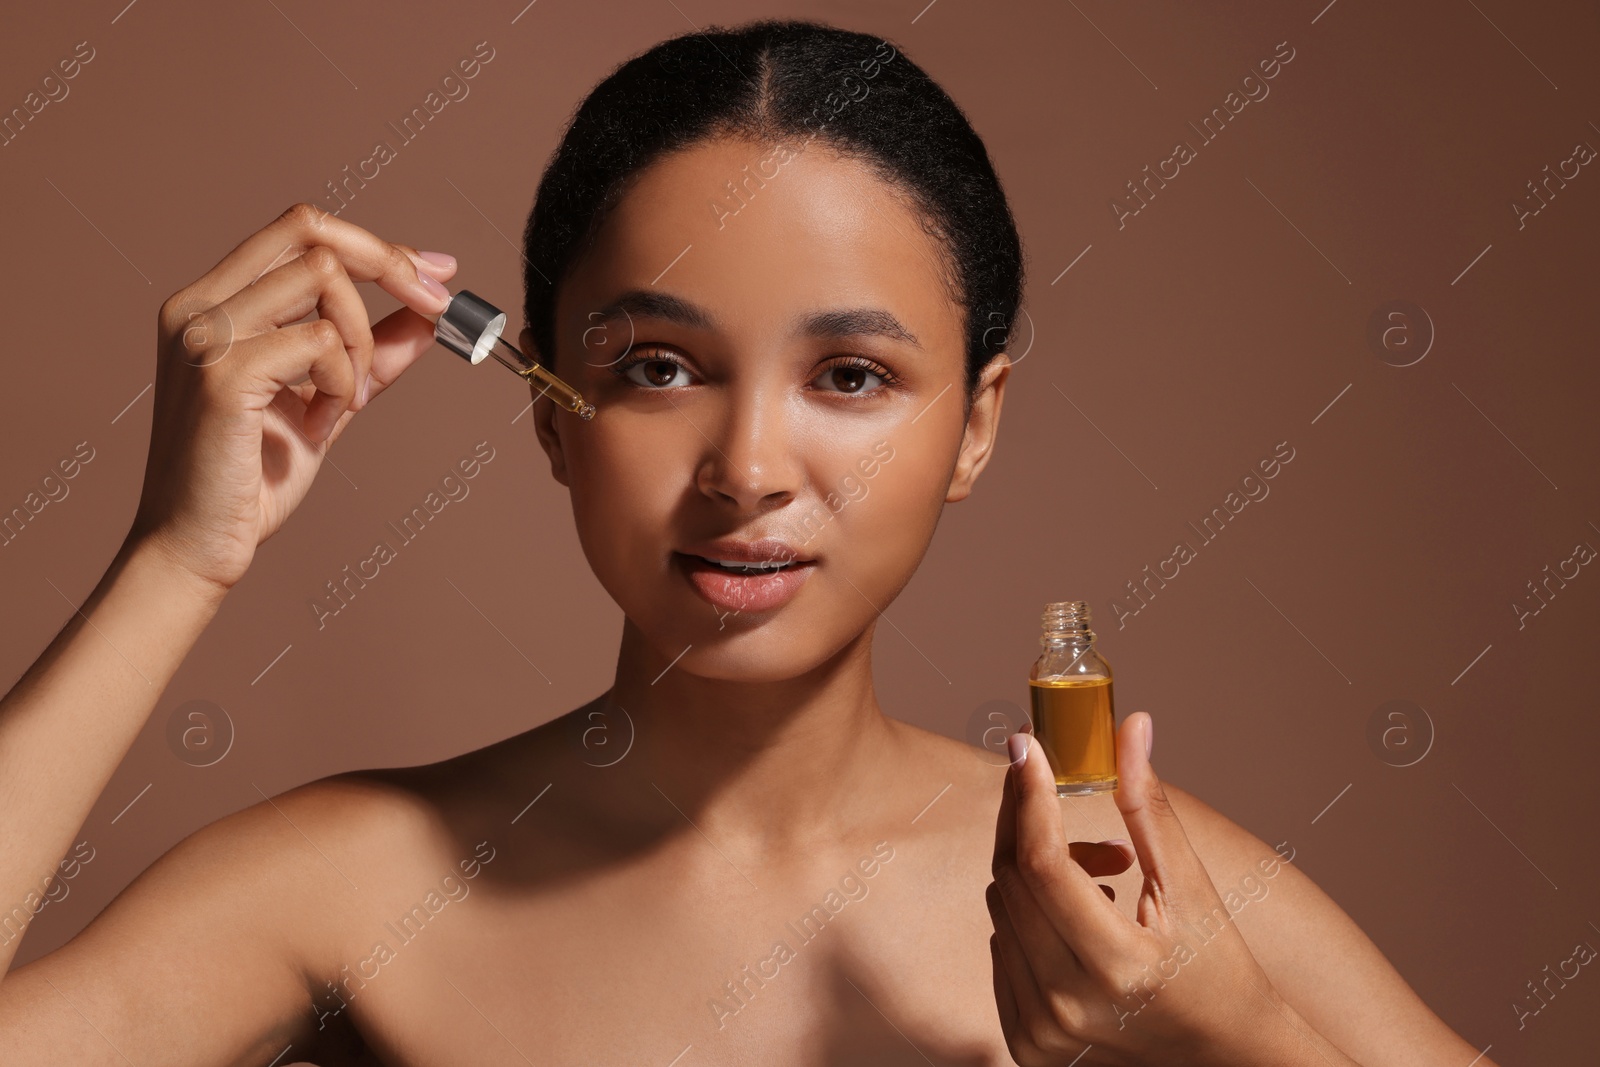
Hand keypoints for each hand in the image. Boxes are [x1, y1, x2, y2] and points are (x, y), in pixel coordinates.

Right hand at [128, 203, 456, 594]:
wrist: (198, 545)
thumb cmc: (252, 478)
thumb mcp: (328, 400)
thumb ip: (371, 353)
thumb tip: (429, 312)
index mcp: (214, 302)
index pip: (300, 230)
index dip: (379, 245)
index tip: (438, 274)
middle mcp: (199, 305)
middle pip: (311, 230)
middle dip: (391, 264)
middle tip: (435, 310)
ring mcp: (205, 334)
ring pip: (324, 279)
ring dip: (361, 343)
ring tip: (346, 403)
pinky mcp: (222, 373)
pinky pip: (322, 342)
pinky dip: (343, 384)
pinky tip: (319, 427)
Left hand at [987, 712, 1290, 1065]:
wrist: (1224, 1059)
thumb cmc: (1220, 971)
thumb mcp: (1193, 889)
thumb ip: (1149, 807)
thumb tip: (1130, 726)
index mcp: (1118, 967)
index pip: (1045, 864)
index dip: (1029, 795)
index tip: (1025, 744)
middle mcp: (1068, 1006)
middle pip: (1011, 880)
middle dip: (1029, 818)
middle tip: (1056, 784)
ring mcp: (1040, 1032)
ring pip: (1000, 908)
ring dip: (1034, 869)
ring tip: (1103, 872)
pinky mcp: (1024, 1043)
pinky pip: (1001, 946)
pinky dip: (1028, 914)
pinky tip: (1079, 915)